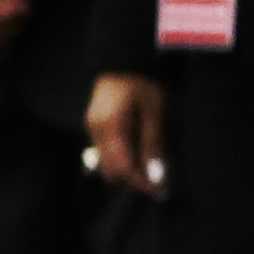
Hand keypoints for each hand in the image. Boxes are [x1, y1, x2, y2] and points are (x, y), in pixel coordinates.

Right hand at [83, 72, 168, 198]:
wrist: (123, 61)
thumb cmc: (143, 83)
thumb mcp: (154, 111)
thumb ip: (153, 143)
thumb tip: (156, 174)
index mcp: (110, 127)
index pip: (122, 168)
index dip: (141, 183)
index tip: (161, 192)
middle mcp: (95, 131)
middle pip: (111, 171)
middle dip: (134, 181)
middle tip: (159, 184)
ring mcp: (92, 128)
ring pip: (106, 164)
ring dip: (127, 172)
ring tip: (152, 171)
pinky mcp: (94, 126)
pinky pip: (105, 152)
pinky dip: (122, 160)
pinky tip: (140, 156)